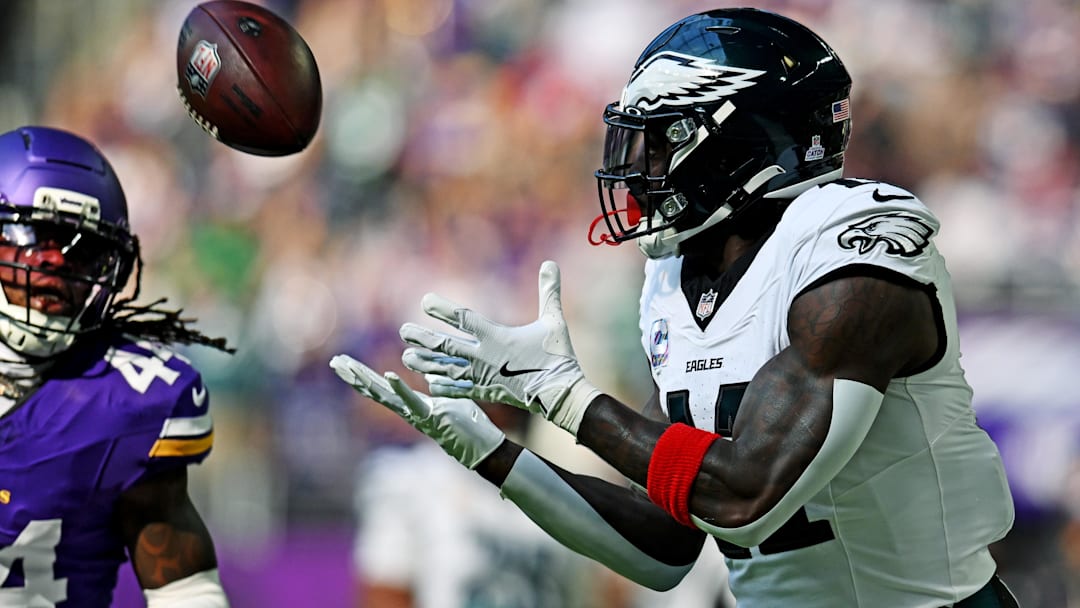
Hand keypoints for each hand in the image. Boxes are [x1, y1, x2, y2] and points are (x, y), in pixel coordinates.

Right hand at [329, 354, 503, 468]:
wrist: (482, 448)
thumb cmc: (467, 424)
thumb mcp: (449, 399)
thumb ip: (436, 387)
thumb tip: (428, 374)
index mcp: (412, 405)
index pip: (382, 388)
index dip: (363, 375)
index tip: (345, 361)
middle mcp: (409, 411)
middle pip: (375, 391)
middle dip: (354, 376)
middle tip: (334, 361)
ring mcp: (418, 415)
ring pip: (386, 396)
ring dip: (366, 380)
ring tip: (348, 367)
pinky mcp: (432, 416)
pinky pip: (412, 401)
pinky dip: (400, 388)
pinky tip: (388, 375)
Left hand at [398, 260, 600, 435]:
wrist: (561, 394)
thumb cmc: (558, 355)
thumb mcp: (553, 320)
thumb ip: (549, 292)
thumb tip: (551, 263)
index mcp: (496, 337)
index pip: (463, 319)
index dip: (443, 309)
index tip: (425, 302)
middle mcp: (484, 357)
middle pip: (446, 345)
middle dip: (424, 337)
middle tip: (404, 330)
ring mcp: (484, 377)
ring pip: (447, 369)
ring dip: (426, 363)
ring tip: (406, 358)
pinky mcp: (489, 393)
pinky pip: (461, 390)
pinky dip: (445, 388)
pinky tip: (430, 386)